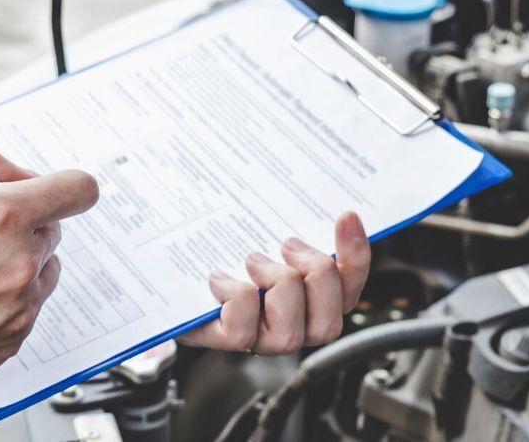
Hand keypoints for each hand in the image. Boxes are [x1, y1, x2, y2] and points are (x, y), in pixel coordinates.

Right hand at [0, 145, 98, 408]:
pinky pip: (24, 308)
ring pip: (40, 270)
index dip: (65, 186)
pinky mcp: (12, 342)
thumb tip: (11, 172)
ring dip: (14, 264)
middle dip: (22, 224)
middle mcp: (20, 264)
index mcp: (1, 218)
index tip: (55, 191)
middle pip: (52, 229)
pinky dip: (2, 301)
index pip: (77, 190)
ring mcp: (19, 308)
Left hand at [178, 212, 371, 354]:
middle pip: (329, 322)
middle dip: (315, 275)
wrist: (172, 268)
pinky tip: (220, 277)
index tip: (346, 216)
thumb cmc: (225, 244)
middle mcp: (291, 326)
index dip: (355, 256)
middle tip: (288, 244)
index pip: (350, 289)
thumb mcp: (263, 227)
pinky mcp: (223, 340)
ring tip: (253, 259)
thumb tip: (317, 188)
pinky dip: (234, 296)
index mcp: (312, 300)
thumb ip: (292, 219)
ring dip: (276, 285)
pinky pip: (241, 332)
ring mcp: (258, 338)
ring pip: (290, 334)